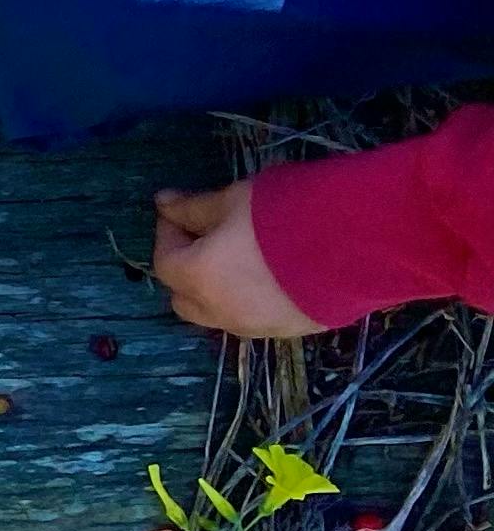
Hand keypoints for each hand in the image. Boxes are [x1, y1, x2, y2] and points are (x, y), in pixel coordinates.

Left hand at [153, 180, 321, 336]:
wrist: (365, 243)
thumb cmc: (289, 213)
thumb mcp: (235, 199)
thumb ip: (194, 208)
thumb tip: (163, 204)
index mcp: (198, 279)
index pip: (164, 261)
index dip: (168, 234)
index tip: (178, 210)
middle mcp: (221, 312)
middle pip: (185, 297)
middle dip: (187, 269)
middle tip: (205, 236)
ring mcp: (258, 327)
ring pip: (220, 313)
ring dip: (218, 289)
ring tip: (240, 256)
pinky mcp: (293, 331)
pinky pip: (256, 319)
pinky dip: (251, 300)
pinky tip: (272, 275)